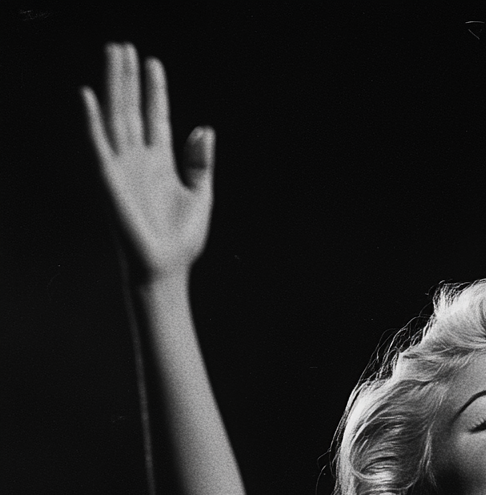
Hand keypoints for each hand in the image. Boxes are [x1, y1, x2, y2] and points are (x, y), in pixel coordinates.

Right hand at [82, 43, 213, 281]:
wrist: (167, 267)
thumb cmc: (182, 239)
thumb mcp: (201, 195)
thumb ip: (201, 163)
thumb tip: (205, 128)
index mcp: (160, 162)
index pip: (156, 116)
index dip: (155, 90)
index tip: (154, 63)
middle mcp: (139, 159)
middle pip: (131, 109)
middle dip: (129, 78)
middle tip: (126, 46)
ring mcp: (122, 167)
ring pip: (115, 116)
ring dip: (113, 85)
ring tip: (113, 54)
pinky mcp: (109, 179)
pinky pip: (98, 145)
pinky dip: (92, 121)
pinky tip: (89, 95)